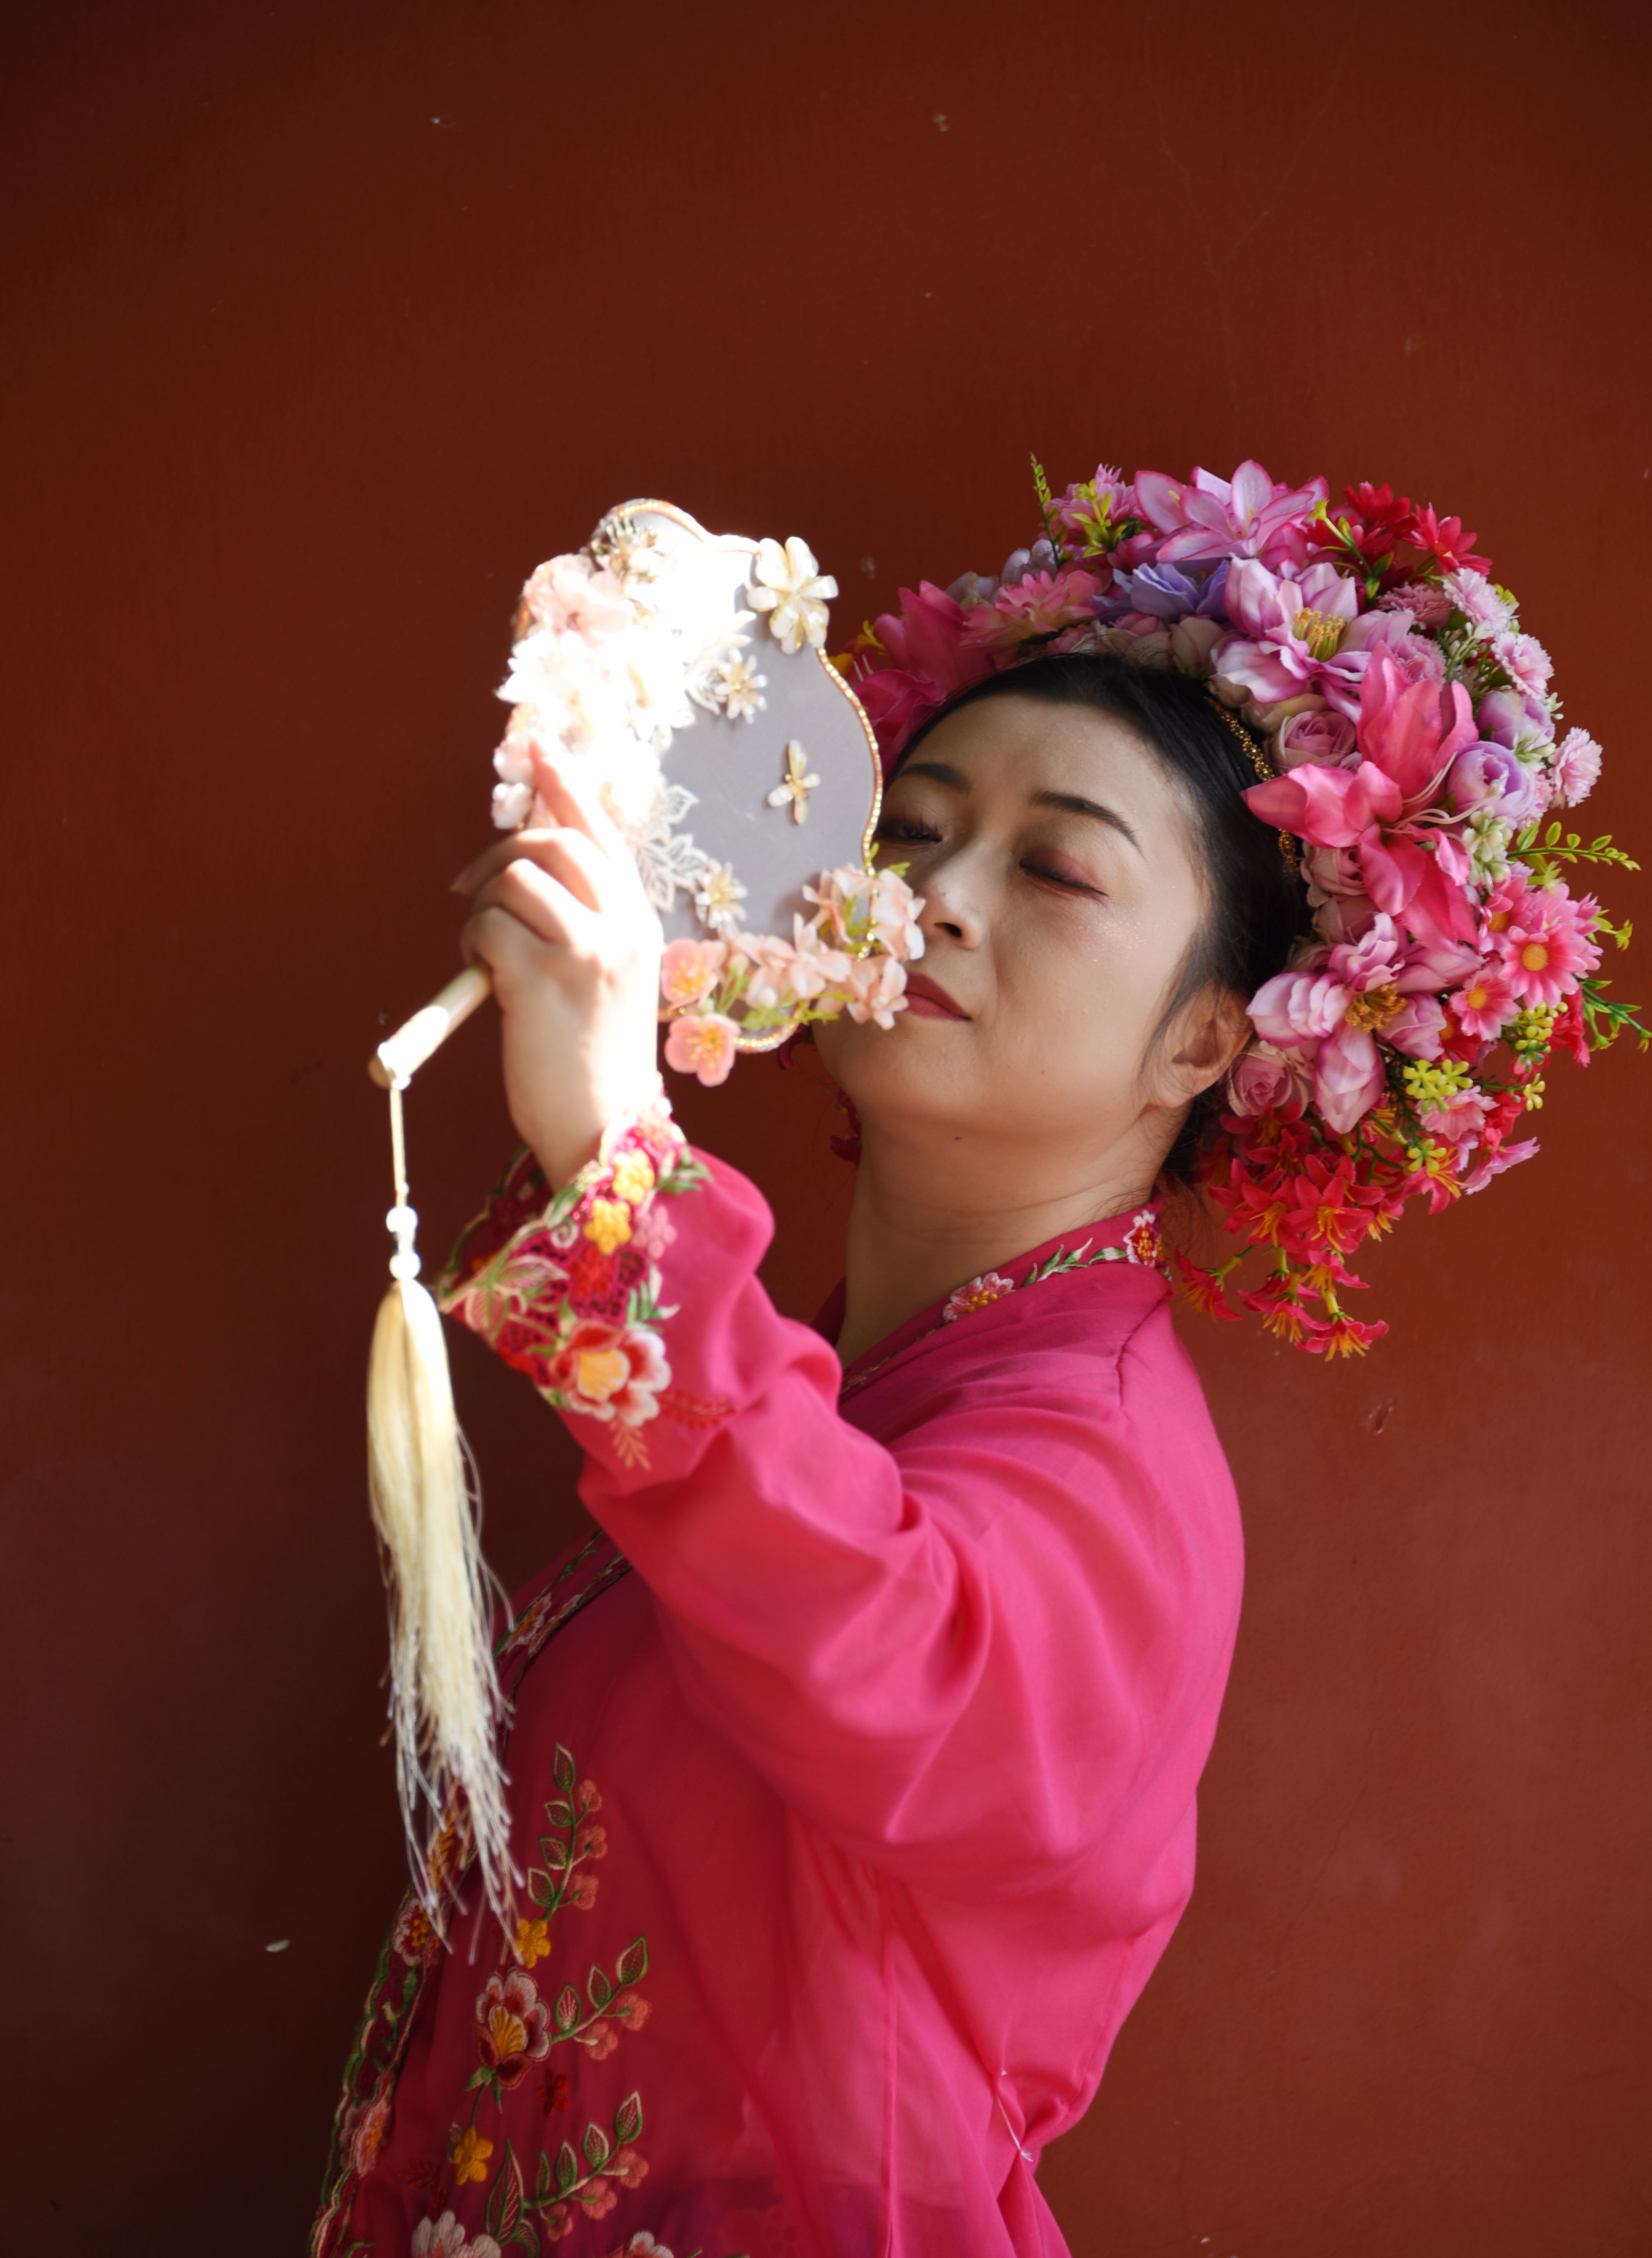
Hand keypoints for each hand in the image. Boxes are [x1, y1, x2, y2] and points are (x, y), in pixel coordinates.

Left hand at [454, 751, 662, 1187]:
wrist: (601, 1130)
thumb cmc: (591, 1061)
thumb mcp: (602, 980)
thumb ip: (579, 924)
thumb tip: (522, 873)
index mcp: (639, 925)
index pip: (601, 834)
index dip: (566, 785)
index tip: (537, 748)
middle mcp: (623, 927)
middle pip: (556, 842)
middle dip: (504, 850)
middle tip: (470, 888)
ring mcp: (588, 949)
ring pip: (518, 876)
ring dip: (482, 902)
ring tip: (482, 949)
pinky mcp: (544, 975)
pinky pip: (489, 923)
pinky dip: (472, 941)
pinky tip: (481, 979)